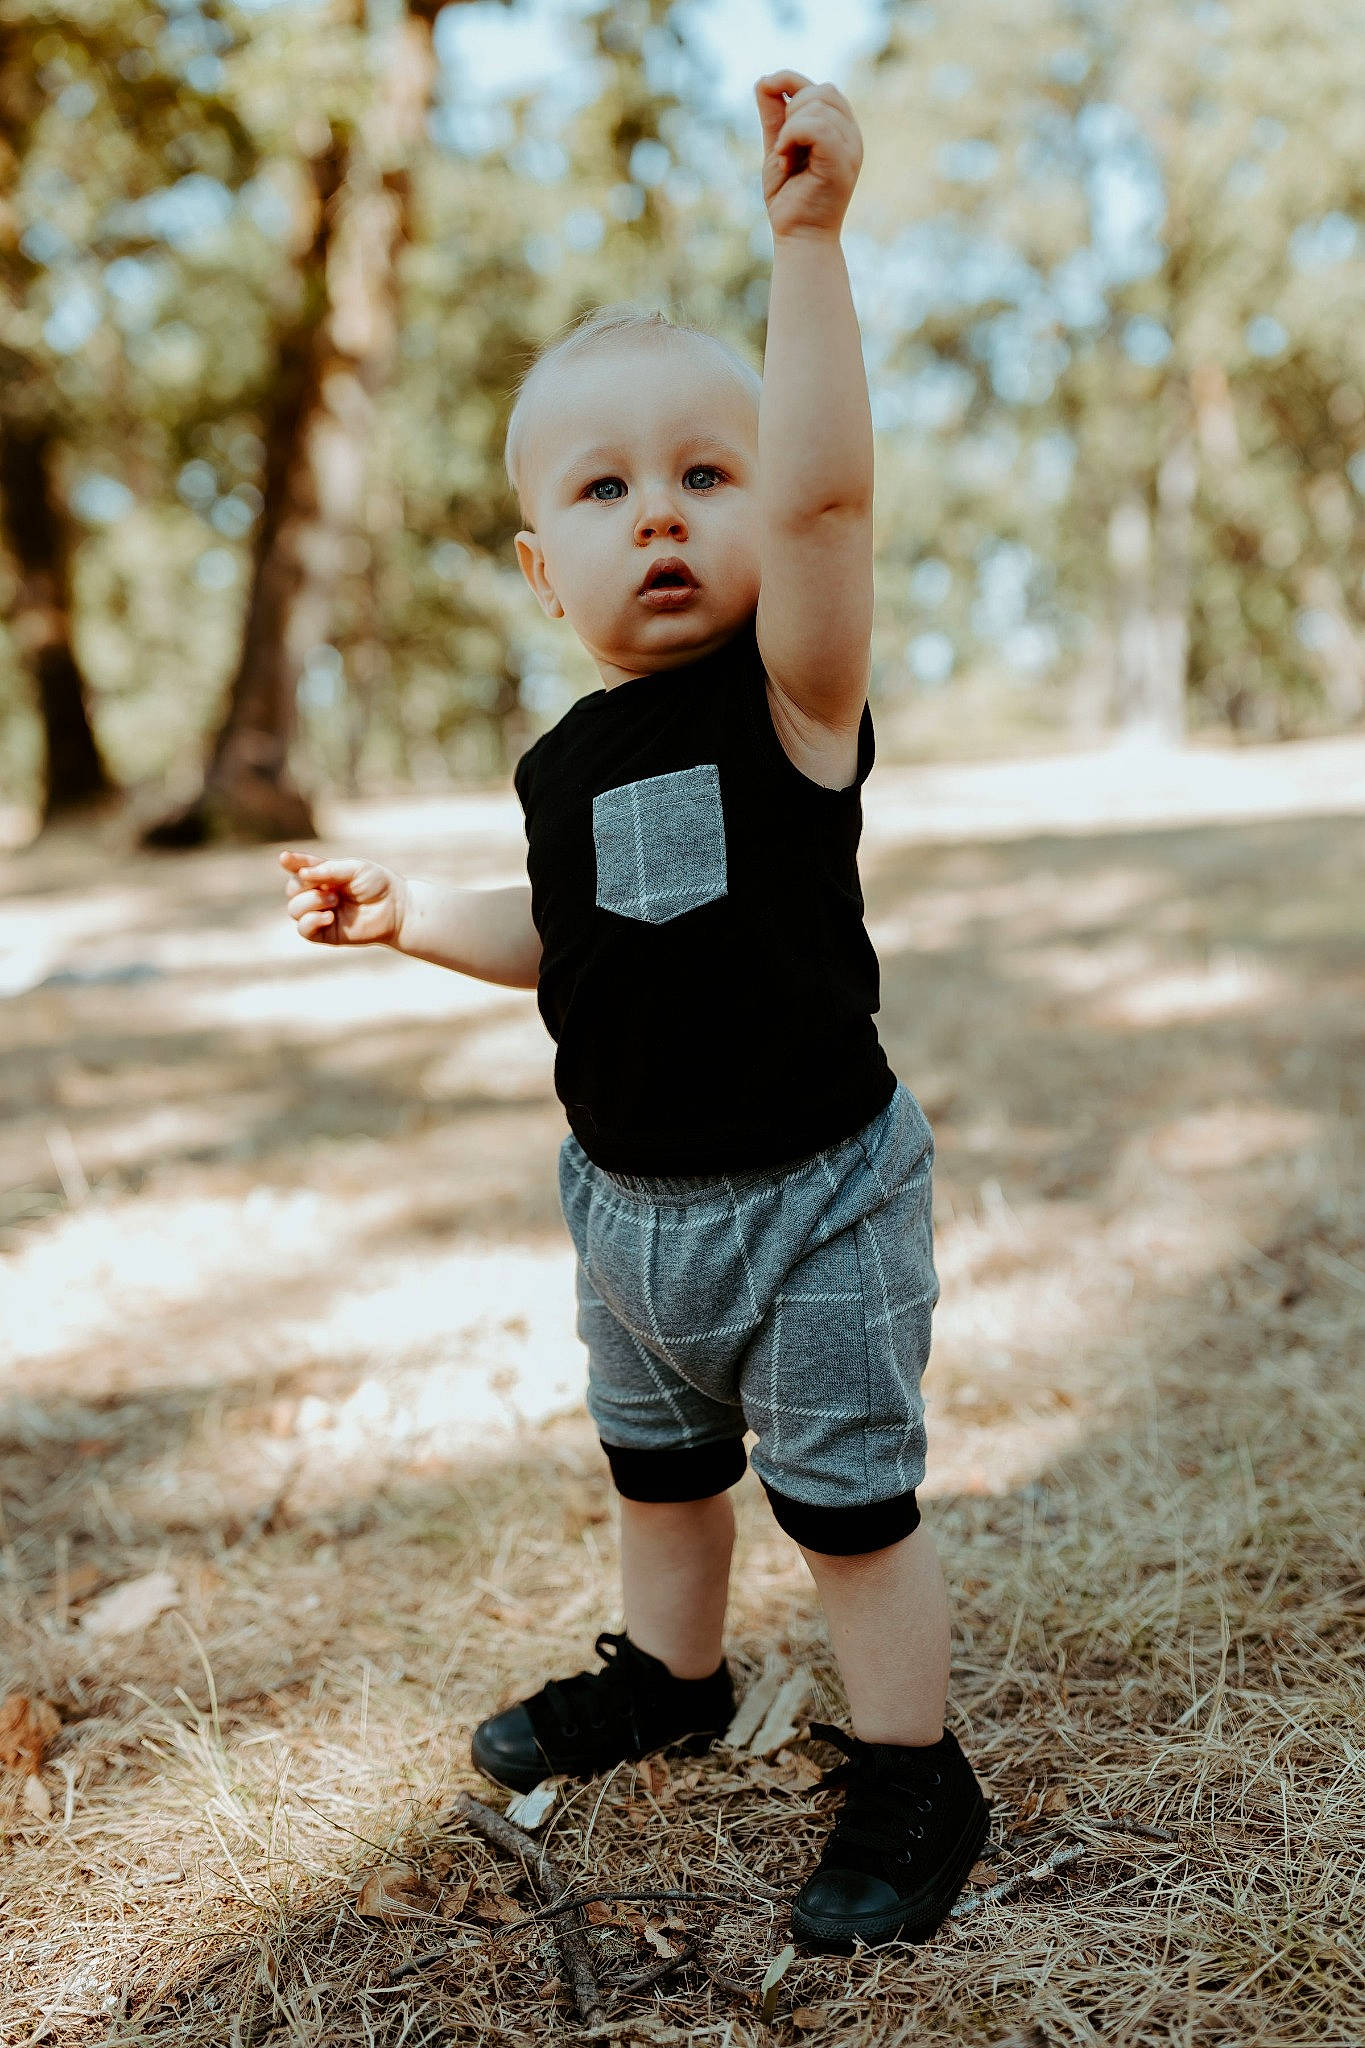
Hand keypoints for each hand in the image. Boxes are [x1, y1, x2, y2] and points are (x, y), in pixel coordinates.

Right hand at [278, 848, 406, 946]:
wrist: (397, 909)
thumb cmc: (378, 885)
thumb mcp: (354, 869)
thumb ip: (328, 870)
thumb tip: (301, 874)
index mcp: (324, 875)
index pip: (300, 868)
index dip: (291, 863)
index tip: (285, 858)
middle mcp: (318, 894)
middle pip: (292, 889)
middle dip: (305, 886)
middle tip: (331, 888)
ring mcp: (320, 914)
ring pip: (294, 909)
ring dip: (311, 902)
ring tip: (335, 901)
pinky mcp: (325, 933)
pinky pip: (304, 930)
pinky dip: (311, 921)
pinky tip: (328, 916)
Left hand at [756, 71, 862, 241]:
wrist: (797, 237)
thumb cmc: (789, 199)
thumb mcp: (778, 147)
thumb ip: (775, 116)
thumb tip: (763, 80)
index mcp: (841, 131)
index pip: (823, 88)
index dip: (792, 82)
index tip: (769, 98)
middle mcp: (851, 137)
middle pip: (822, 91)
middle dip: (792, 111)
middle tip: (783, 148)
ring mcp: (851, 149)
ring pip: (818, 106)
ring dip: (789, 129)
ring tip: (786, 160)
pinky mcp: (842, 163)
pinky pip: (817, 126)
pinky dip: (792, 135)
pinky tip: (785, 158)